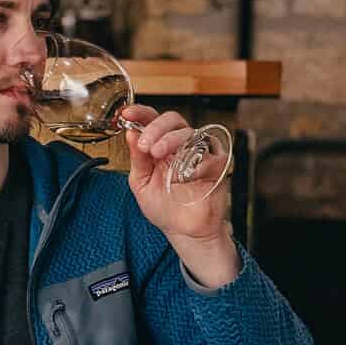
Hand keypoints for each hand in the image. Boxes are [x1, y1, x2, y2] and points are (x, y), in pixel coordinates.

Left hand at [121, 106, 239, 287]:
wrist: (184, 231)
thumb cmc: (164, 207)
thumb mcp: (142, 183)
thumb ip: (137, 159)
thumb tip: (130, 133)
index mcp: (160, 145)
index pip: (152, 120)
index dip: (141, 113)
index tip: (127, 114)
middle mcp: (181, 145)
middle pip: (173, 120)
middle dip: (157, 128)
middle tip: (145, 144)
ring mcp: (201, 153)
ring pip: (190, 133)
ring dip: (171, 141)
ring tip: (158, 156)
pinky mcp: (218, 166)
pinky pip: (209, 157)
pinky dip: (194, 165)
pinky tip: (184, 177)